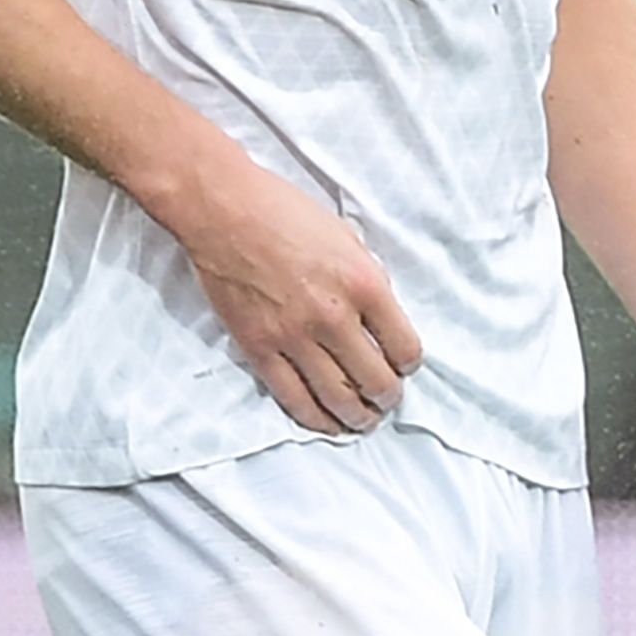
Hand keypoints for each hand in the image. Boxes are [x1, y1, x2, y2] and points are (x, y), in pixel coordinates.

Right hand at [163, 151, 423, 436]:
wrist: (226, 212)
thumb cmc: (287, 214)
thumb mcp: (348, 239)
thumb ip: (368, 281)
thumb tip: (380, 320)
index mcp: (364, 284)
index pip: (404, 346)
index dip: (409, 363)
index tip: (405, 365)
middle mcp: (333, 316)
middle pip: (374, 379)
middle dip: (387, 397)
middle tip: (388, 400)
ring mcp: (293, 337)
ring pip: (336, 398)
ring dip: (356, 417)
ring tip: (363, 420)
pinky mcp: (258, 349)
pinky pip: (292, 397)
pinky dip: (314, 418)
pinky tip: (326, 423)